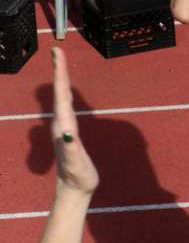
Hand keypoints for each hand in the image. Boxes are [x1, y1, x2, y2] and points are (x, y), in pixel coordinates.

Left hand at [51, 48, 98, 197]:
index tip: (57, 56)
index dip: (60, 75)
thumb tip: (69, 133)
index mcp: (63, 127)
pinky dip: (66, 93)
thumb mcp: (76, 166)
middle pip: (59, 92)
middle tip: (57, 51)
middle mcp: (60, 124)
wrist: (73, 190)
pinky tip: (67, 92)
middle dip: (59, 71)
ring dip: (61, 80)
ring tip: (60, 64)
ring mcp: (63, 127)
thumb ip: (72, 150)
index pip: (61, 96)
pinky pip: (66, 106)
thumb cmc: (78, 177)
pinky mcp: (68, 131)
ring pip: (61, 98)